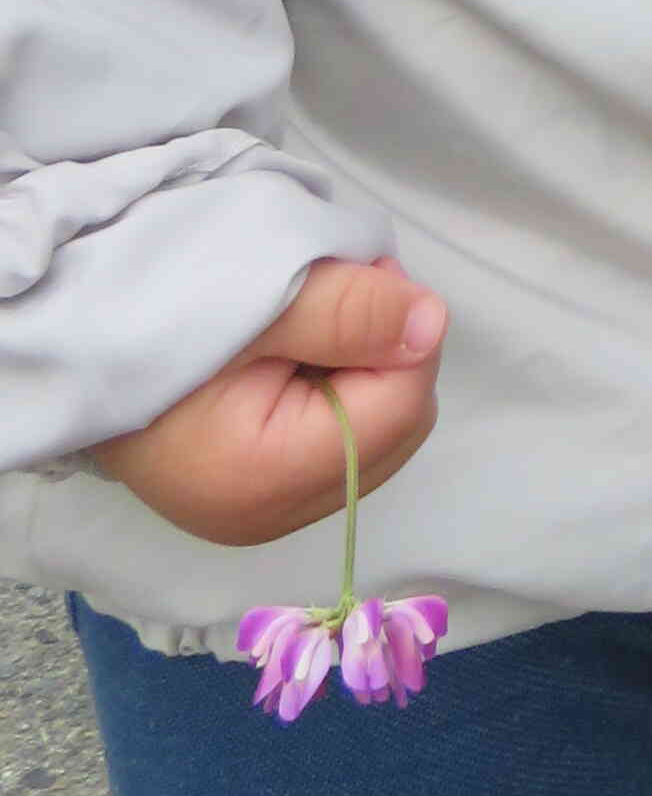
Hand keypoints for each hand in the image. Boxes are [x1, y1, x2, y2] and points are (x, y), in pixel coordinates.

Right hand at [88, 257, 446, 548]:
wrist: (75, 335)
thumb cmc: (161, 310)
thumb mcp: (262, 296)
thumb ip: (353, 313)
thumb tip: (432, 327)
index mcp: (268, 479)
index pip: (404, 404)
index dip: (401, 330)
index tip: (360, 278)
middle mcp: (271, 517)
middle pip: (399, 425)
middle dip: (386, 350)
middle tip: (333, 293)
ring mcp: (262, 512)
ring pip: (377, 432)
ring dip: (362, 366)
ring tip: (304, 323)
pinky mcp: (256, 493)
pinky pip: (340, 441)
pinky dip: (336, 388)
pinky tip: (291, 356)